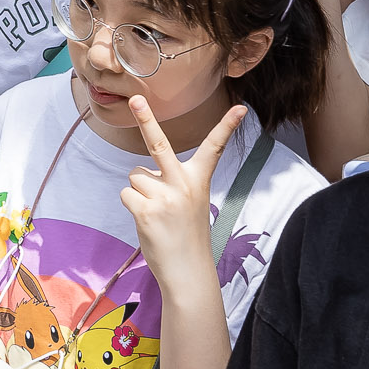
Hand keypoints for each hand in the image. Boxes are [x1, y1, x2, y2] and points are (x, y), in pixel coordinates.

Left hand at [120, 96, 246, 280]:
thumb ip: (169, 184)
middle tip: (136, 98)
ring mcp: (164, 197)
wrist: (187, 270)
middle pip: (159, 145)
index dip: (226, 127)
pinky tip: (148, 221)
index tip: (240, 108)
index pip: (214, 148)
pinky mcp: (145, 211)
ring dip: (139, 192)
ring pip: (135, 176)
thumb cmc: (186, 236)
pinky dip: (133, 206)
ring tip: (156, 212)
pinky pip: (128, 195)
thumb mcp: (190, 203)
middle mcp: (183, 184)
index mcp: (198, 180)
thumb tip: (139, 175)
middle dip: (146, 119)